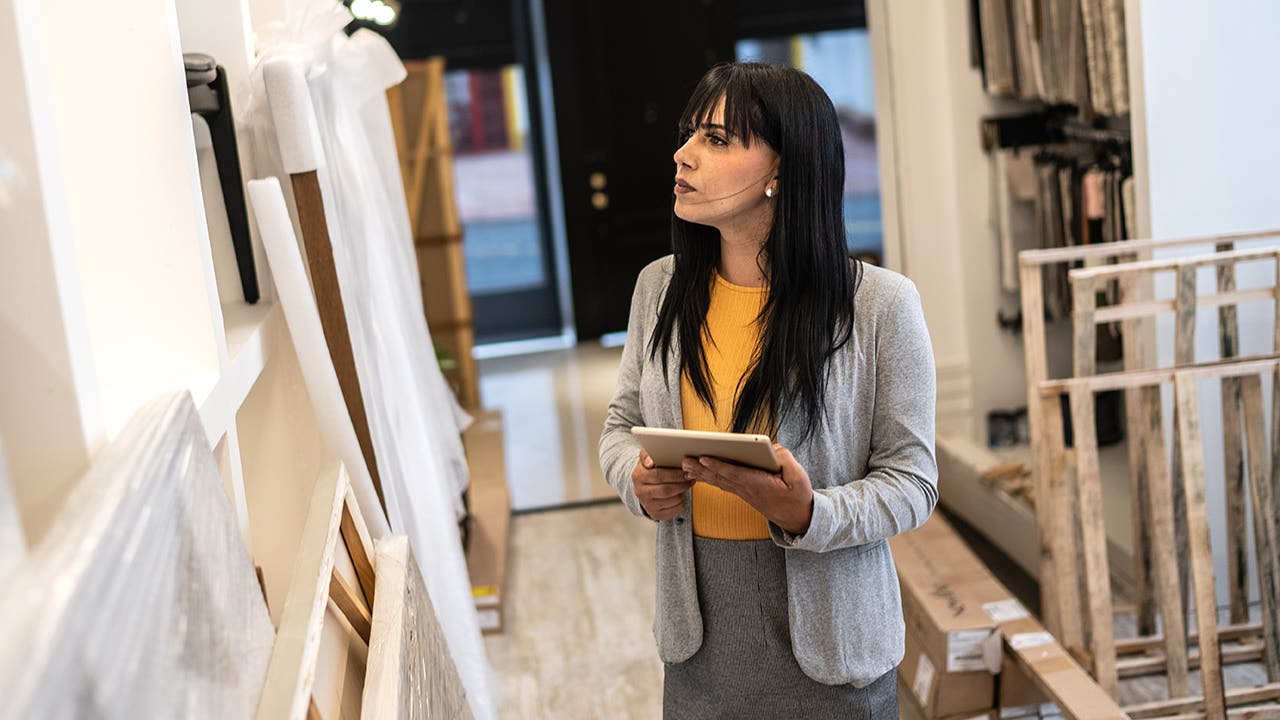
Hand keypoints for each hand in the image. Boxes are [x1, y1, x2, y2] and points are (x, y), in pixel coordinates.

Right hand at [632, 450, 693, 520]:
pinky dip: (681, 503)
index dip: (675, 474)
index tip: (686, 471)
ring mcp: (647, 505)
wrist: (644, 486)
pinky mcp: (655, 514)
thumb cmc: (650, 469)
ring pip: (671, 500)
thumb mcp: (647, 458)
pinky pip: (674, 510)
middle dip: (681, 484)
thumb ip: (648, 455)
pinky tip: (681, 495)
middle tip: (691, 478)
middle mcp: (640, 492)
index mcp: (638, 476)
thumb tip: (650, 462)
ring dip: (683, 492)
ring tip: (688, 485)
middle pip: (666, 490)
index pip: (658, 475)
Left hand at [682, 444, 813, 534]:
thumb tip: (770, 447)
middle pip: (721, 477)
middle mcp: (748, 489)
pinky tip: (698, 473)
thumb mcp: (798, 476)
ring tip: (685, 466)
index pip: (735, 473)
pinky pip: (723, 483)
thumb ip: (785, 459)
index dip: (719, 465)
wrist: (797, 517)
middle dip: (702, 468)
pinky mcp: (743, 492)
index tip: (704, 458)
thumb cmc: (797, 496)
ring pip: (719, 481)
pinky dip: (710, 477)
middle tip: (684, 461)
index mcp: (760, 484)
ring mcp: (744, 492)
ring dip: (701, 473)